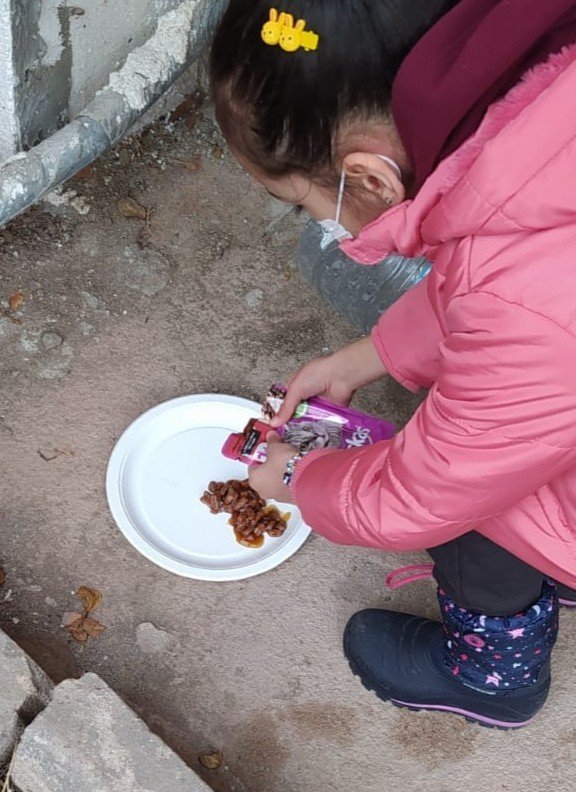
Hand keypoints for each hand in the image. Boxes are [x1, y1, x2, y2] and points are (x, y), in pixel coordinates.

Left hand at [248, 432, 296, 502]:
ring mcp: (278, 497)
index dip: (261, 455)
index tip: (268, 448)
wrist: (307, 479)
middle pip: (265, 474)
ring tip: (291, 461)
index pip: (253, 464)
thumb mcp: (276, 448)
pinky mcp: (291, 499)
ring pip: (277, 481)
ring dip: (282, 472)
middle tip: (279, 454)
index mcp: (254, 479)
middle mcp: (263, 491)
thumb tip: (270, 436)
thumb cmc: (285, 465)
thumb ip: (271, 442)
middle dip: (272, 464)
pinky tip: (298, 470)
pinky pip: (289, 486)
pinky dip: (291, 479)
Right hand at [271, 336, 386, 425]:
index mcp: (295, 387)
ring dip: (305, 427)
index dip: (279, 415)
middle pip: (295, 415)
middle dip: (291, 424)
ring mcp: (317, 405)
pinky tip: (313, 435)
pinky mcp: (328, 413)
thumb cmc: (319, 373)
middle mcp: (306, 397)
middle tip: (285, 435)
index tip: (274, 427)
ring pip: (308, 421)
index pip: (284, 405)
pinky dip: (318, 428)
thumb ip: (285, 407)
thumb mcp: (295, 389)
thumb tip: (274, 421)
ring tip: (298, 437)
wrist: (341, 376)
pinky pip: (321, 423)